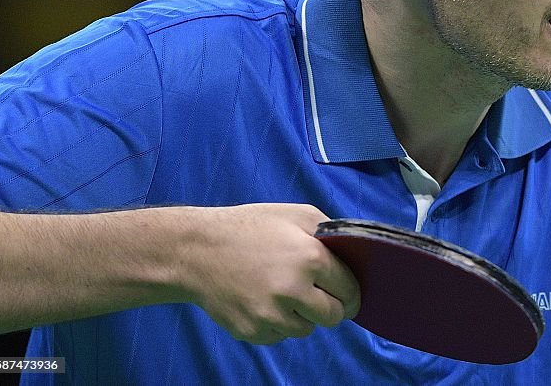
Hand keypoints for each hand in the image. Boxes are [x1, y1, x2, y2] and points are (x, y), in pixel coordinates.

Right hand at [178, 203, 360, 343]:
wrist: (196, 251)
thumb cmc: (249, 228)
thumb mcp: (296, 214)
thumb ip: (332, 234)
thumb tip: (354, 254)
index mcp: (310, 258)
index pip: (349, 289)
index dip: (351, 290)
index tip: (347, 291)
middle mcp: (293, 291)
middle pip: (333, 316)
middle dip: (331, 306)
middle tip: (319, 293)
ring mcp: (271, 315)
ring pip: (306, 329)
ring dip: (303, 315)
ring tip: (284, 291)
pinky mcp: (253, 332)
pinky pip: (280, 335)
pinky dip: (278, 323)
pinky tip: (264, 299)